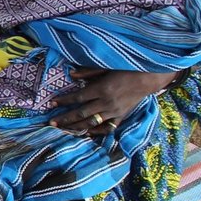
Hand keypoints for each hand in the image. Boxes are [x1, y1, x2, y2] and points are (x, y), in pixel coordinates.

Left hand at [52, 68, 174, 135]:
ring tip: (63, 130)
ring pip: (91, 123)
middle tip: (51, 123)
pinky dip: (96, 132)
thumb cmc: (128, 69)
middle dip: (64, 119)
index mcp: (102, 89)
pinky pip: (107, 128)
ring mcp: (114, 112)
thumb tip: (70, 75)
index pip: (77, 97)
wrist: (149, 78)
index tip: (52, 104)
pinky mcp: (121, 116)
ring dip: (76, 127)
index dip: (63, 101)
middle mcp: (106, 103)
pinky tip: (86, 133)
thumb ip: (89, 71)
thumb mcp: (108, 67)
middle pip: (81, 114)